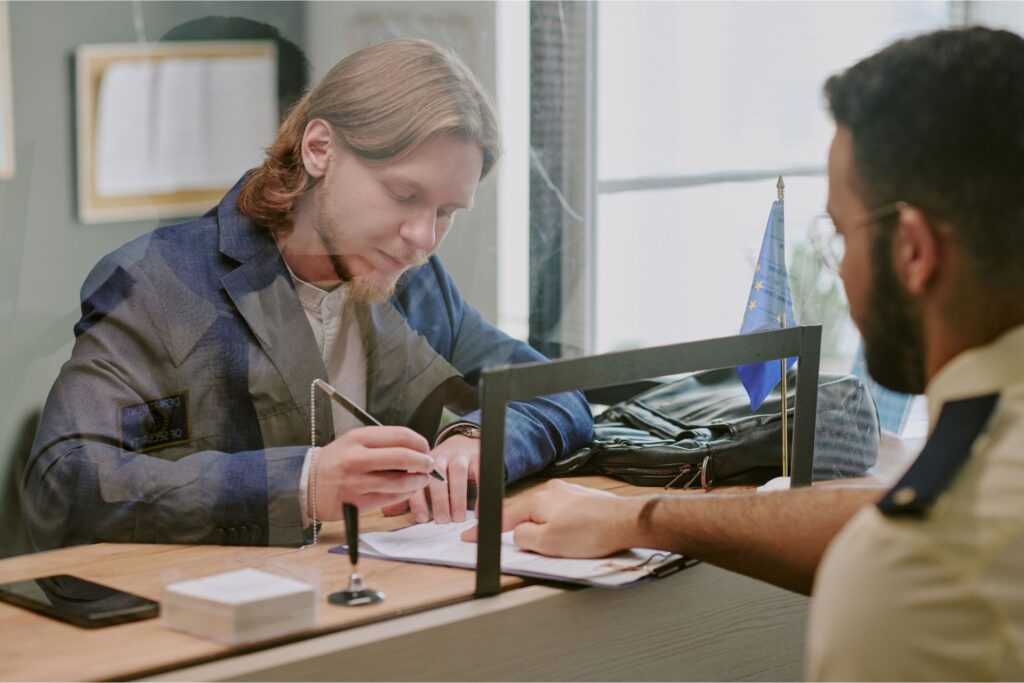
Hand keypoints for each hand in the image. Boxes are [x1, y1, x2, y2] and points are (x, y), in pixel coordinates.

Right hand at [310, 426, 434, 520]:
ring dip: (418, 480)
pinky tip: (408, 490)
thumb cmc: (336, 460)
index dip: (419, 441)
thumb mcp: (354, 440)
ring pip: (400, 481)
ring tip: (423, 478)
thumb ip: (383, 442)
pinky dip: (405, 494)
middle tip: (430, 463)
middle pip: (404, 457)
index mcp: (358, 438)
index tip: (425, 446)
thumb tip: (416, 449)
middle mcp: (357, 459)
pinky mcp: (358, 503)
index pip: (400, 435)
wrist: (307, 482)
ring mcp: (357, 483)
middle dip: (424, 461)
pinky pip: (391, 498)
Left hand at [382, 434, 478, 523]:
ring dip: (457, 497)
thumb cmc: (441, 466)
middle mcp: (440, 457)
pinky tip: (477, 511)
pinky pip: (480, 474)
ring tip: (457, 517)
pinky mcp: (478, 458)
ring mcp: (460, 456)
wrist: (463, 441)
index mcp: (423, 463)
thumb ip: (408, 494)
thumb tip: (388, 512)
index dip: (418, 500)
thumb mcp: (422, 476)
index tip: (421, 519)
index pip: (417, 480)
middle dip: (438, 500)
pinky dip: (480, 494)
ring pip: (458, 474)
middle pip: (438, 476)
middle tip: (441, 520)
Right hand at [460, 479, 641, 557]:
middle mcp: (550, 492)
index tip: (469, 536)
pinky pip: (559, 514)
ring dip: (540, 530)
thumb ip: (523, 538)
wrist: (627, 522)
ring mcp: (567, 494)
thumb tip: (516, 535)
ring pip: (542, 514)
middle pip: (523, 513)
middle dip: (516, 530)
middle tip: (511, 546)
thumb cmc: (592, 532)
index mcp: (537, 501)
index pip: (502, 516)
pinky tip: (566, 538)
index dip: (484, 529)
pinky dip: (556, 526)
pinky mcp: (582, 500)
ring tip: (549, 547)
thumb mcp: (547, 543)